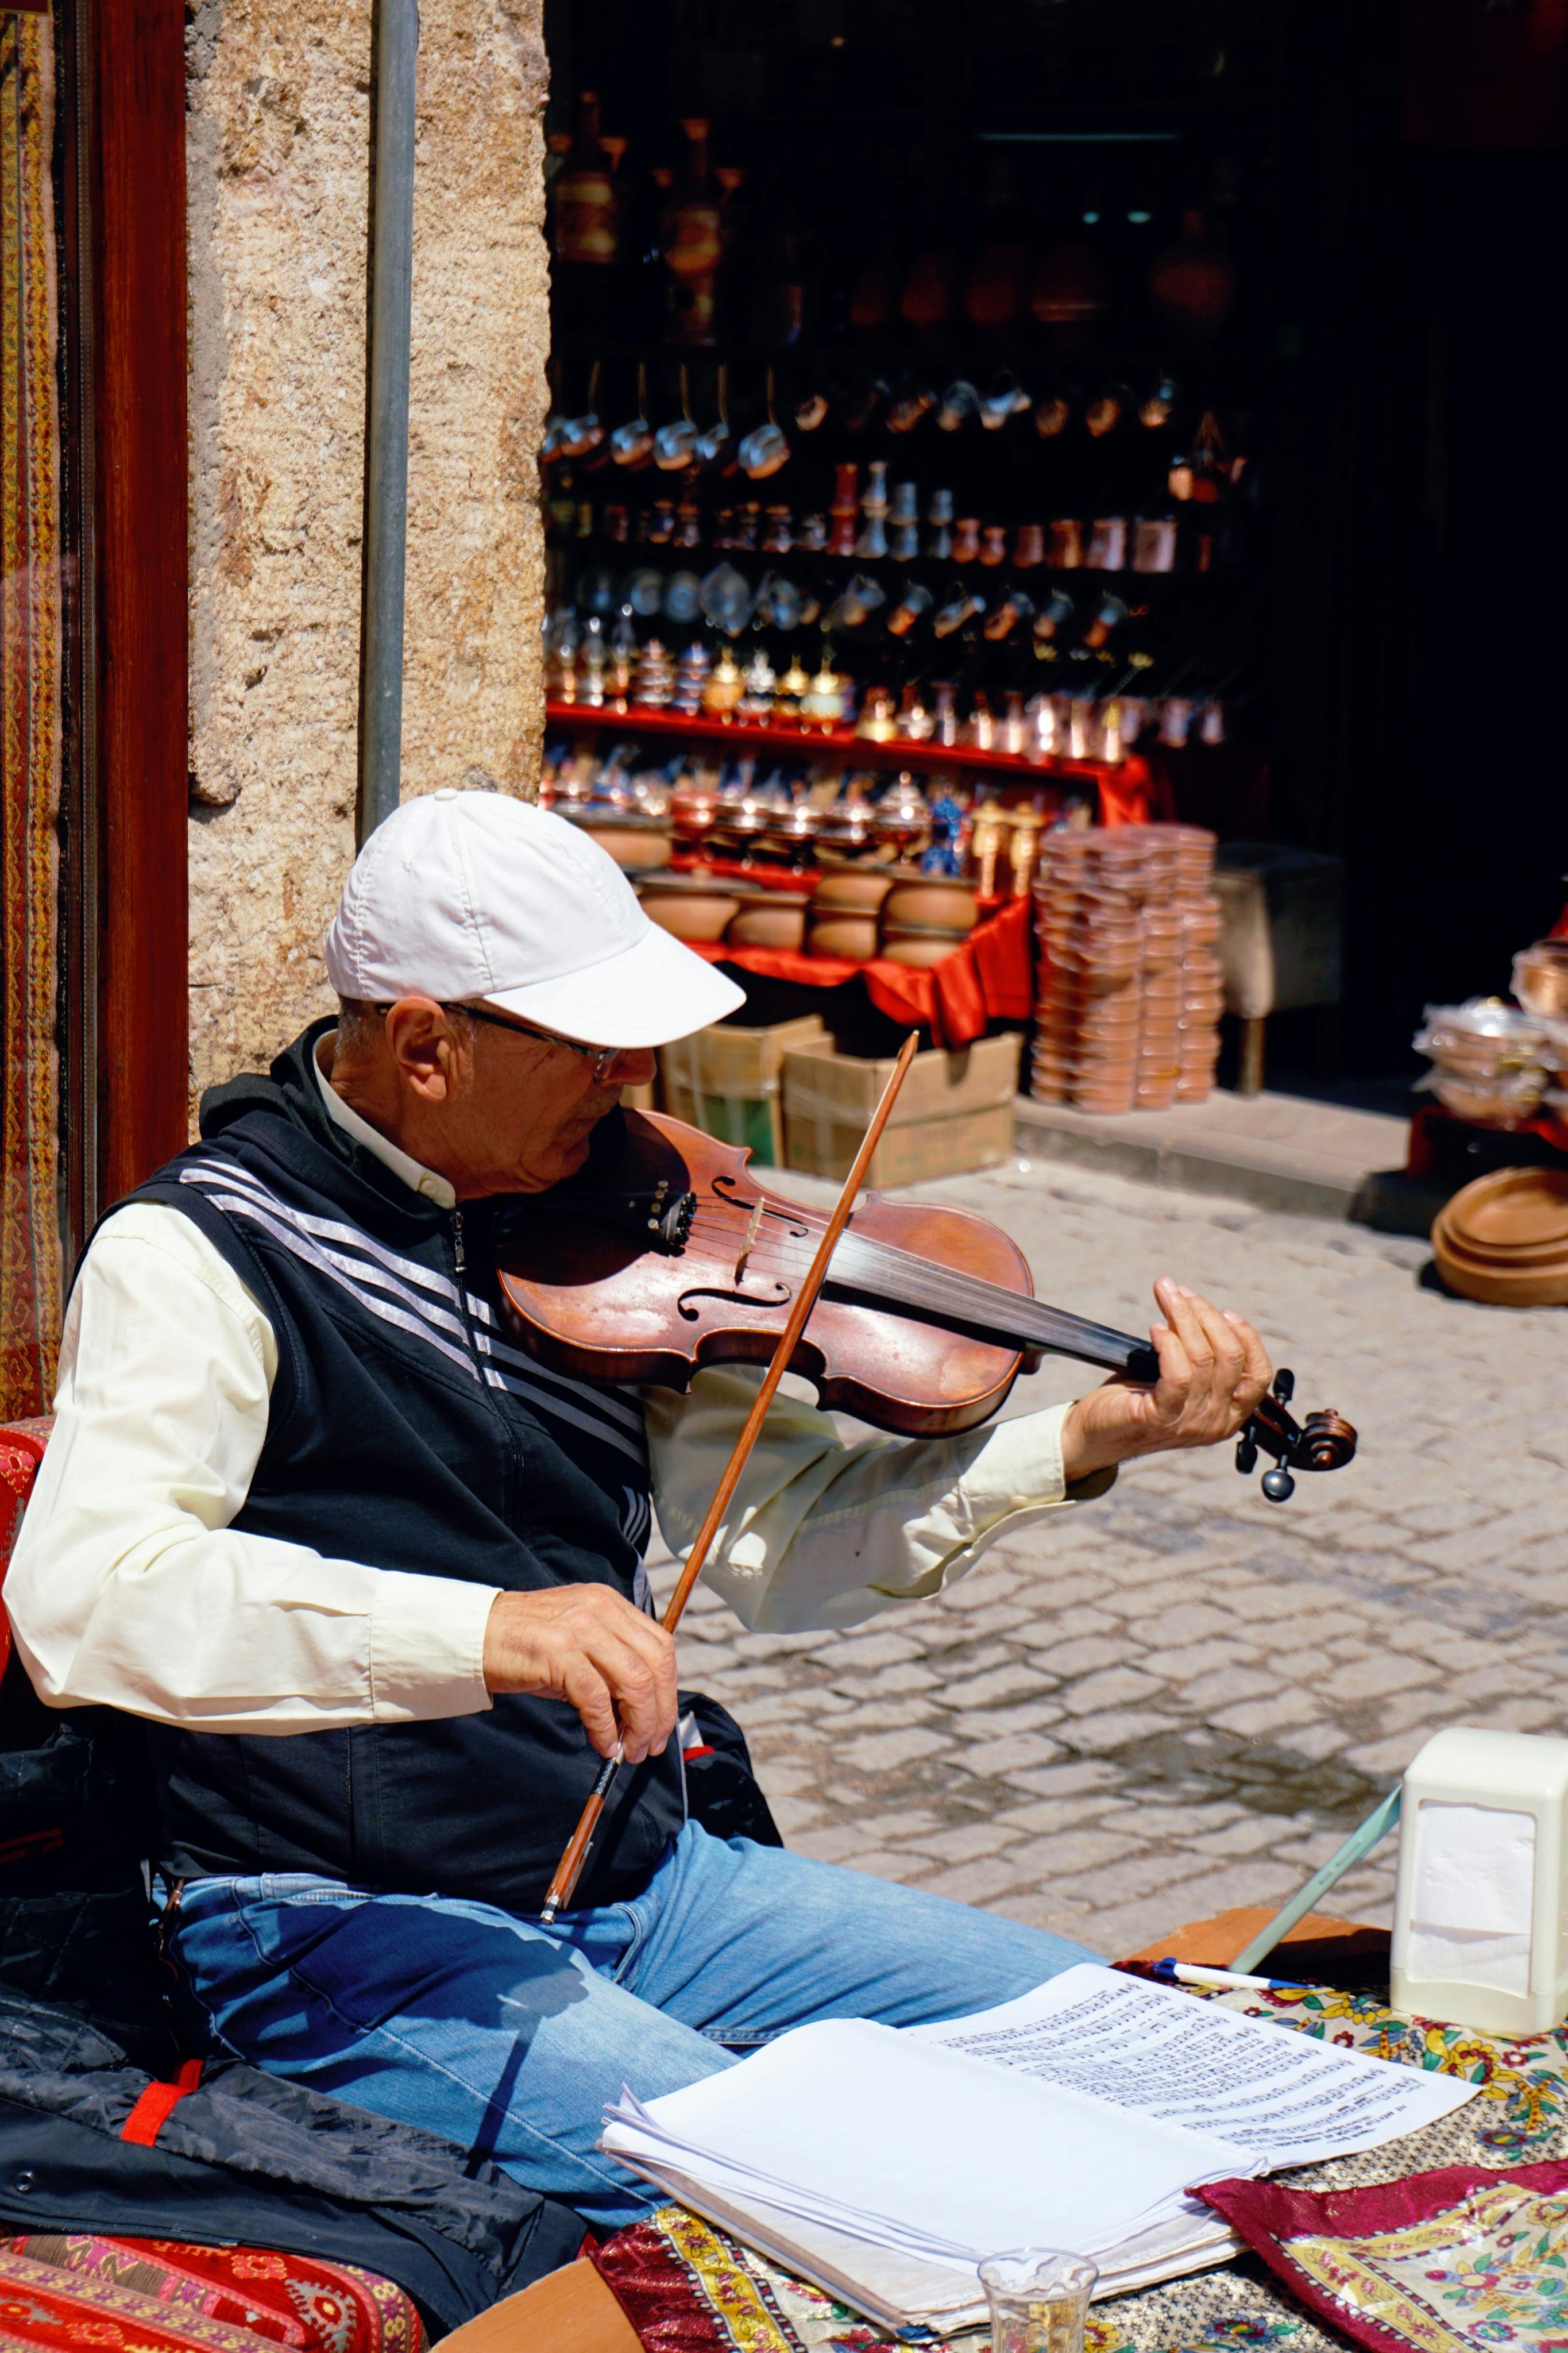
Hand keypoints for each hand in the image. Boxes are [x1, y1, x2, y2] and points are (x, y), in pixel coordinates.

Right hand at [482, 1586, 677, 1762]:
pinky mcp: (558, 1652)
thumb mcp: (576, 1645)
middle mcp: (601, 1609)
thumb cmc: (523, 1645)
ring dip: (639, 1724)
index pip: (660, 1646)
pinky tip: (602, 1745)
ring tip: (629, 1751)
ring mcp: (580, 1628)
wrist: (473, 1635)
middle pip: (655, 1665)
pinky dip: (605, 1728)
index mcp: (610, 1604)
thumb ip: (610, 1669)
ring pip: (634, 1682)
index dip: (669, 1690)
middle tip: (650, 1745)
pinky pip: (596, 1698)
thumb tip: (637, 1716)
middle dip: (660, 1712)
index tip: (662, 1723)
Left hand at [1059, 1277, 1271, 1481]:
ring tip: (1166, 1296)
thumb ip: (1201, 1357)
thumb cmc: (1138, 1400)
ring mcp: (1190, 1423)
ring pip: (1202, 1357)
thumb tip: (1202, 1311)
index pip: (1259, 1375)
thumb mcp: (1182, 1380)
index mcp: (1230, 1415)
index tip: (1225, 1311)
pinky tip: (1156, 1329)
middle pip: (1230, 1356)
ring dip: (1183, 1317)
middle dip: (1206, 1315)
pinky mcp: (1160, 1418)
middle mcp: (1217, 1423)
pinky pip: (1178, 1373)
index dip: (1247, 1338)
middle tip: (1180, 1292)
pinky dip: (1168, 1344)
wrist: (1097, 1434)